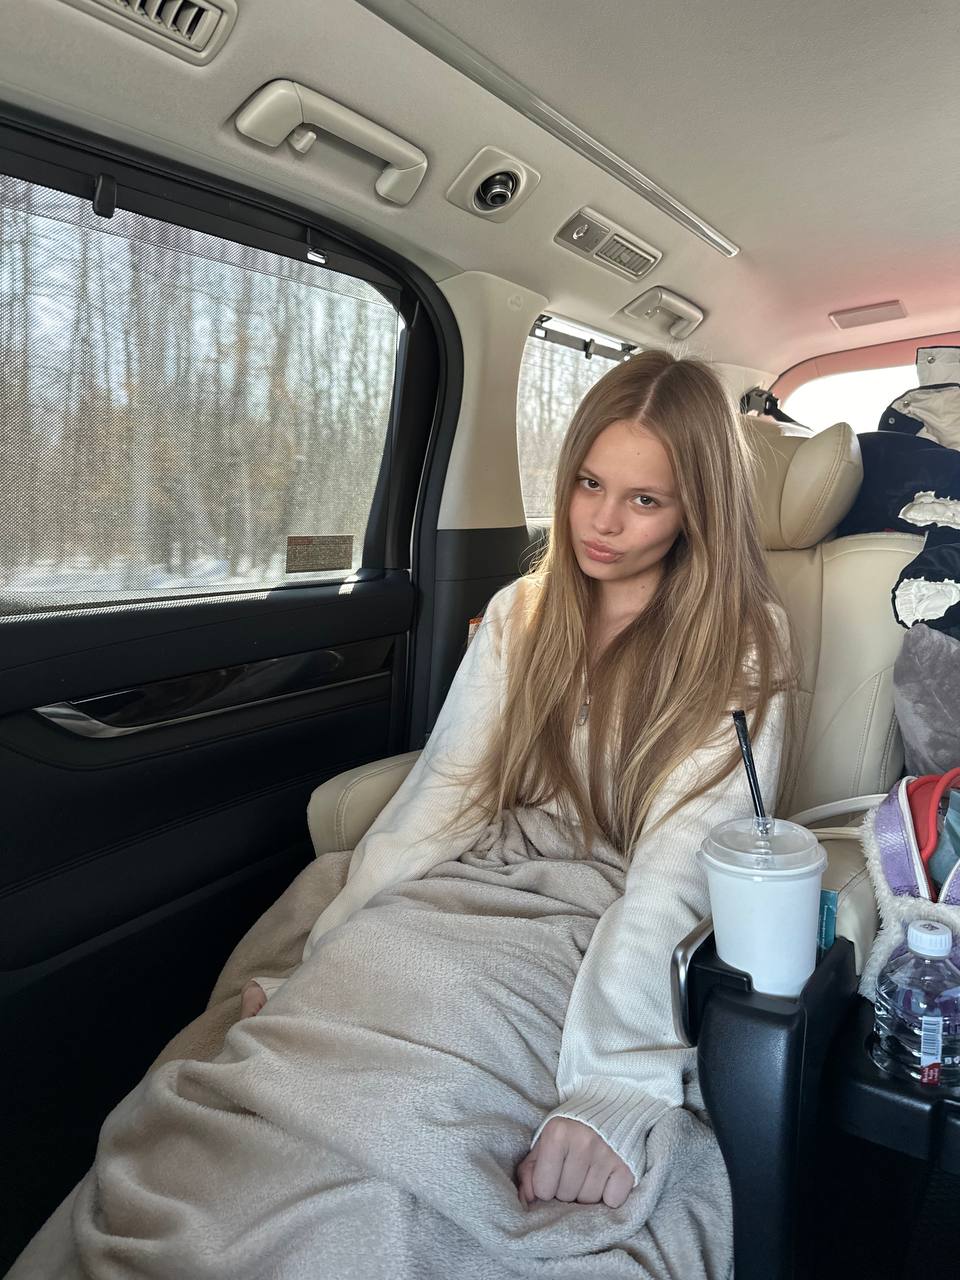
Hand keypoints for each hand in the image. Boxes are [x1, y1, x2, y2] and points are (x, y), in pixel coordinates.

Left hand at [515, 1117, 633, 1207]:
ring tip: (589, 1173)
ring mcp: (607, 1155)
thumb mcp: (545, 1141)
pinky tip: (606, 1178)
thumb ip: (529, 1170)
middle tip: (573, 1172)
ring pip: (589, 1201)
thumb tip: (526, 1201)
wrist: (609, 1106)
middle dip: (567, 1190)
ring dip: (587, 1194)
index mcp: (557, 1134)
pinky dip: (609, 1196)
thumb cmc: (571, 1129)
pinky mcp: (627, 1166)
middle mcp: (583, 1143)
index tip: (554, 1173)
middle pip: (566, 1196)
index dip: (547, 1186)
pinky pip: (612, 1201)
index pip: (543, 1189)